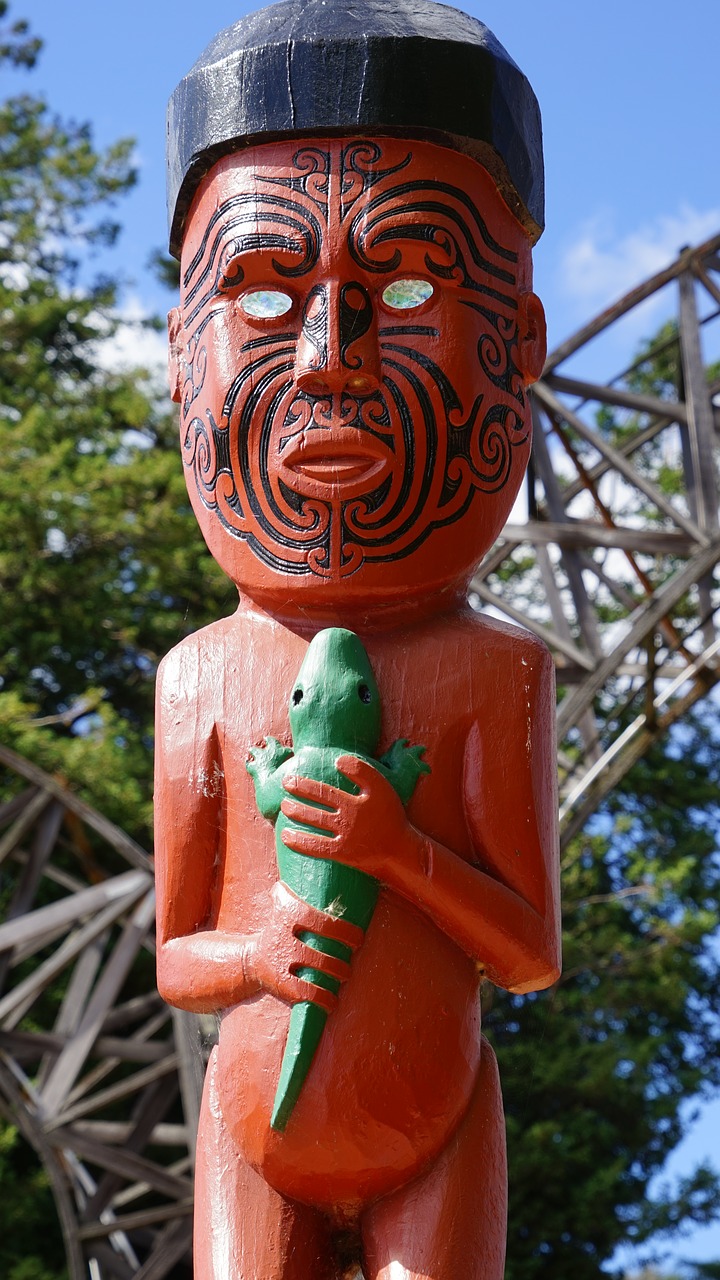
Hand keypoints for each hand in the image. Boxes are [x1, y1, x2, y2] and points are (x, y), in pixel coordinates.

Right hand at [246, 881, 363, 1014]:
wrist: (251, 959)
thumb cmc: (281, 926)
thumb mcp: (284, 902)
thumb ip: (300, 885)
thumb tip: (326, 858)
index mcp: (289, 913)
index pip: (322, 923)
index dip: (345, 932)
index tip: (358, 939)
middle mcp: (283, 937)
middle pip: (322, 952)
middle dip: (341, 961)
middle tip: (348, 964)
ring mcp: (281, 961)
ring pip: (318, 972)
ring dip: (336, 976)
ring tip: (343, 975)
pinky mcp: (280, 983)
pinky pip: (308, 993)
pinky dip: (324, 998)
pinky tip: (332, 999)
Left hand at [279, 755, 411, 881]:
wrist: (400, 850)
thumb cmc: (391, 816)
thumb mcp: (382, 788)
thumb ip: (362, 770)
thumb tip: (338, 759)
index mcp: (356, 801)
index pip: (325, 790)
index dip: (305, 784)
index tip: (291, 778)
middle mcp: (349, 817)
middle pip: (318, 802)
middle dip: (298, 793)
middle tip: (285, 785)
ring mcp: (345, 836)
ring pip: (315, 821)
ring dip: (296, 813)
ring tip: (284, 806)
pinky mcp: (342, 853)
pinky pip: (316, 847)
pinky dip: (299, 842)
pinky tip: (286, 836)